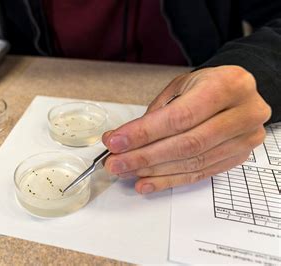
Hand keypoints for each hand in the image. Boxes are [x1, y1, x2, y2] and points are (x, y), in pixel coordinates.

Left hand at [102, 66, 270, 193]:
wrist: (239, 92)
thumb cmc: (207, 85)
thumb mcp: (181, 86)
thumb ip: (154, 113)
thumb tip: (119, 139)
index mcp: (228, 85)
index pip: (180, 117)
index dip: (144, 133)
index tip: (116, 142)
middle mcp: (243, 113)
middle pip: (187, 144)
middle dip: (144, 156)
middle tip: (116, 163)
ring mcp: (245, 139)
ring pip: (193, 163)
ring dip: (153, 171)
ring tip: (126, 172)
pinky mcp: (238, 158)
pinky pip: (200, 174)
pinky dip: (169, 180)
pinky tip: (146, 182)